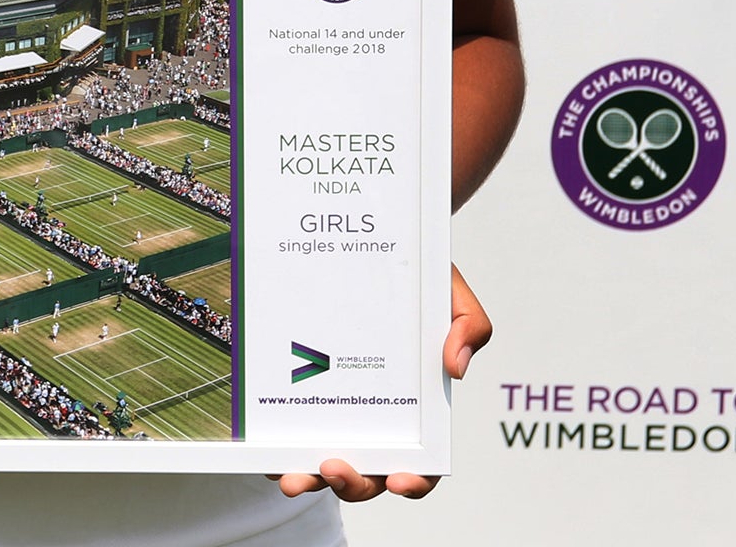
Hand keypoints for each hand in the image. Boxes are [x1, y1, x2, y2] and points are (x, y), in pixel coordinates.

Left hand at [274, 262, 492, 502]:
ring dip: (310, 480)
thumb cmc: (412, 281)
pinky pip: (285, 438)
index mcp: (415, 410)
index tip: (399, 479)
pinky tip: (266, 457)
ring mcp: (334, 413)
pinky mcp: (298, 398)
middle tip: (333, 466)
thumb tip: (455, 368)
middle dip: (352, 484)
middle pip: (368, 475)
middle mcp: (373, 421)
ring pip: (322, 467)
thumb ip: (469, 324)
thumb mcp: (448, 291)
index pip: (421, 464)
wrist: (364, 250)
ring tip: (294, 477)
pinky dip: (277, 456)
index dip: (415, 481)